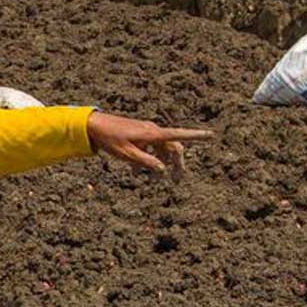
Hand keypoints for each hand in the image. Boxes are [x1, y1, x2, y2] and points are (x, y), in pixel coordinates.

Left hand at [85, 112, 213, 178]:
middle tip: (178, 179)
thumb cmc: (111, 139)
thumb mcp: (128, 155)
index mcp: (152, 134)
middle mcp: (152, 131)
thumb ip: (146, 162)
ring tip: (157, 180)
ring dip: (161, 163)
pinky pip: (149, 148)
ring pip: (160, 149)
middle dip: (177, 162)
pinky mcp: (138, 135)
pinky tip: (137, 173)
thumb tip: (163, 170)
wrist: (95, 126)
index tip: (212, 135)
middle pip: (173, 146)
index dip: (197, 136)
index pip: (179, 135)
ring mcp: (146, 132)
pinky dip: (148, 159)